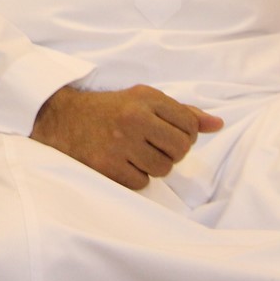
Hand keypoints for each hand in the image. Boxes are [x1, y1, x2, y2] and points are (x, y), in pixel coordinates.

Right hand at [30, 84, 222, 188]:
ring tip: (135, 154)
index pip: (190, 125)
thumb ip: (182, 112)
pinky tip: (121, 163)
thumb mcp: (143, 100)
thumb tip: (218, 125)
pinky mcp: (107, 165)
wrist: (61, 117)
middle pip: (180, 149)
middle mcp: (134, 118)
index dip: (183, 134)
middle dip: (171, 152)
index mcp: (145, 98)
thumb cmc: (109, 110)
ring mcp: (120, 143)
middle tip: (150, 145)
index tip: (165, 133)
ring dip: (153, 166)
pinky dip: (135, 177)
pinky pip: (142, 182)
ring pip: (163, 168)